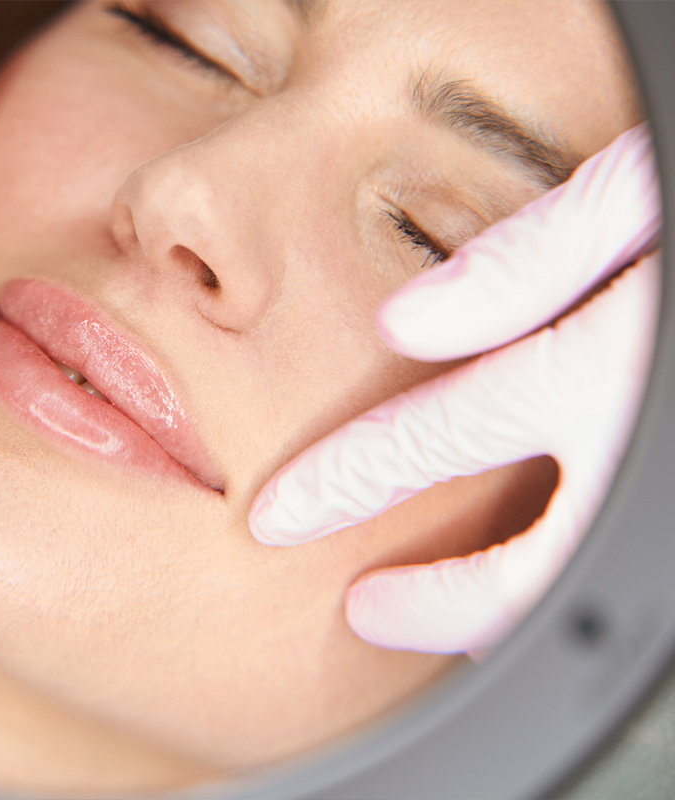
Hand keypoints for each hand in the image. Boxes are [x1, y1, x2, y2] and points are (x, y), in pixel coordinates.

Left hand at [248, 124, 661, 653]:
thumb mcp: (641, 199)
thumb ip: (534, 256)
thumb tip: (413, 321)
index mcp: (601, 375)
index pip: (434, 442)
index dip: (347, 482)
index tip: (285, 513)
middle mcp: (642, 455)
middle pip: (518, 574)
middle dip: (429, 601)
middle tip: (366, 613)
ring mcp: (666, 502)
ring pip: (577, 591)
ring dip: (504, 614)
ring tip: (441, 618)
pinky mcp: (673, 524)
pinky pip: (622, 569)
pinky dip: (569, 583)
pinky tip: (548, 578)